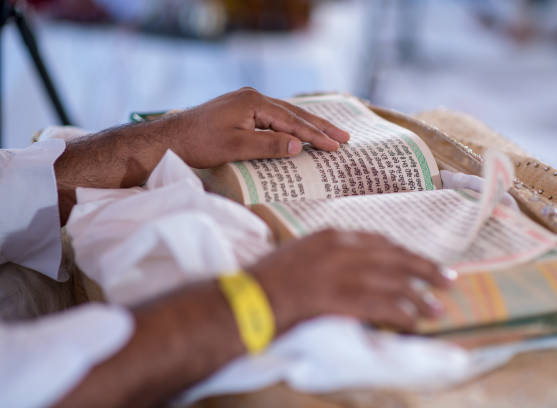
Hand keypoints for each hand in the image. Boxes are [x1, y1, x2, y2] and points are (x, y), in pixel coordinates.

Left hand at [169, 87, 349, 167]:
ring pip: (285, 114)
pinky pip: (274, 117)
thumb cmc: (201, 143)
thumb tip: (299, 146)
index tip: (336, 145)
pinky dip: (291, 125)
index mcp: (254, 102)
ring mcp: (247, 103)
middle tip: (344, 136)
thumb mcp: (237, 147)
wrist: (172, 138)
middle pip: (294, 113)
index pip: (292, 121)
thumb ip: (269, 145)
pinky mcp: (241, 111)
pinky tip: (300, 131)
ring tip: (330, 134)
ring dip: (307, 125)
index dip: (316, 135)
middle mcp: (253, 97)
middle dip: (320, 126)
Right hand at [248, 229, 455, 331]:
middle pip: (394, 258)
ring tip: (436, 309)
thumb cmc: (269, 280)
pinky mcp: (339, 298)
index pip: (380, 242)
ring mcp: (341, 273)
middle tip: (448, 279)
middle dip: (424, 269)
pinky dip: (402, 314)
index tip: (421, 262)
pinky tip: (414, 323)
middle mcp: (342, 250)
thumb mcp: (301, 254)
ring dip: (419, 297)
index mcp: (332, 236)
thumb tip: (356, 268)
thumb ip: (330, 255)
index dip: (405, 253)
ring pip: (393, 283)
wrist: (248, 299)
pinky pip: (381, 306)